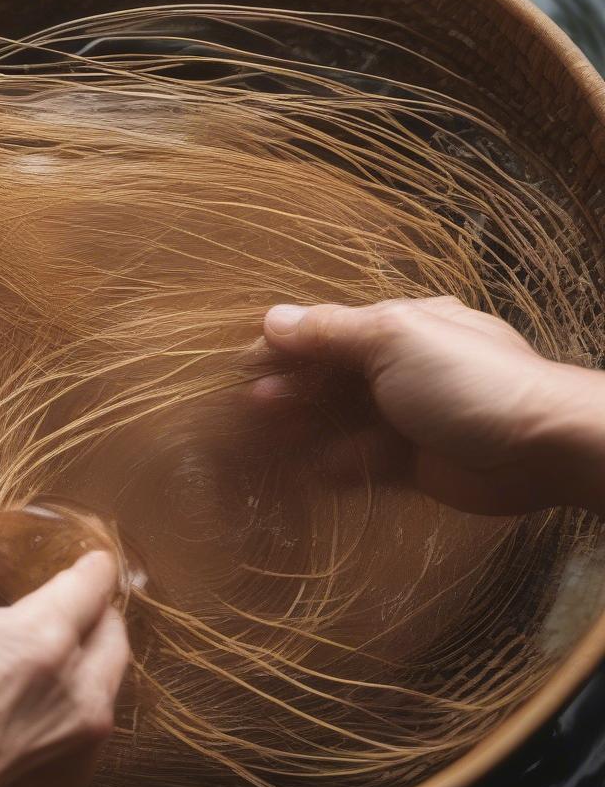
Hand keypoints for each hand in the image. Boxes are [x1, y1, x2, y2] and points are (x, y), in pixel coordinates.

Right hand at [0, 500, 129, 786]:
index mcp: (43, 638)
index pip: (95, 581)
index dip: (91, 562)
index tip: (86, 555)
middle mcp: (79, 686)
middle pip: (114, 626)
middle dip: (95, 608)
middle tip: (66, 601)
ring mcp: (84, 734)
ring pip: (113, 673)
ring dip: (94, 652)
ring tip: (59, 646)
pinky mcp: (77, 772)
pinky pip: (101, 718)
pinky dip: (86, 698)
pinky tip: (50, 696)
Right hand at [255, 296, 604, 514]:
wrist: (539, 448)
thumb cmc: (464, 379)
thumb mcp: (393, 339)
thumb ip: (330, 332)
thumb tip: (271, 318)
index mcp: (403, 327)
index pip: (333, 331)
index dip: (289, 345)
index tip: (246, 362)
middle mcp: (404, 368)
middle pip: (334, 376)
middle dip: (293, 386)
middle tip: (253, 403)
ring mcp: (409, 417)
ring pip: (343, 419)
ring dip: (306, 424)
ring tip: (268, 435)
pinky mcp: (414, 463)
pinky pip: (363, 461)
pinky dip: (335, 464)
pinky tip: (308, 469)